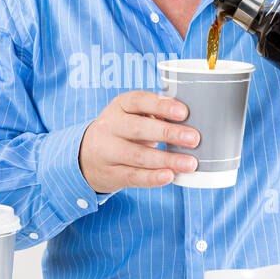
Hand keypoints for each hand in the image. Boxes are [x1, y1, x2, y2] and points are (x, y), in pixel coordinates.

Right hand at [78, 91, 199, 191]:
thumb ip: (155, 115)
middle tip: (194, 138)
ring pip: (138, 155)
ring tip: (189, 163)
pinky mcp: (110, 174)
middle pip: (139, 129)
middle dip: (168, 134)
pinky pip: (133, 176)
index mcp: (119, 105)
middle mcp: (110, 126)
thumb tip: (191, 122)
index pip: (139, 101)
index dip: (161, 106)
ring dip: (166, 160)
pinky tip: (169, 176)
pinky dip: (152, 177)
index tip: (183, 112)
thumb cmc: (122, 131)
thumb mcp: (131, 115)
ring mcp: (107, 151)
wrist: (86, 156)